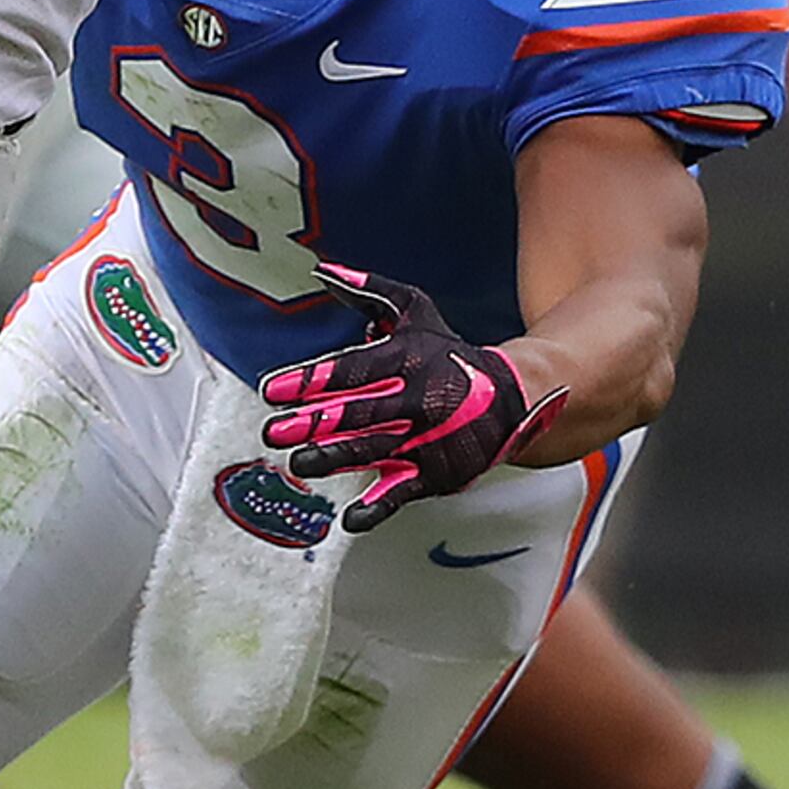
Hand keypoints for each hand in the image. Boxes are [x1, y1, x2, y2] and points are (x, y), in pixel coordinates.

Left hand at [259, 265, 566, 528]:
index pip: (351, 371)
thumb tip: (323, 270)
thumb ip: (370, 292)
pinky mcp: (436, 474)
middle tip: (274, 431)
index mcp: (408, 360)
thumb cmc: (451, 355)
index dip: (309, 381)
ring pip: (372, 452)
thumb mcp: (417, 313)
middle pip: (357, 414)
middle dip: (312, 423)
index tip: (272, 390)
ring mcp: (426, 441)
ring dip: (332, 460)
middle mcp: (416, 401)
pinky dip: (376, 509)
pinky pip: (402, 493)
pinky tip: (349, 518)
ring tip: (299, 463)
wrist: (515, 398)